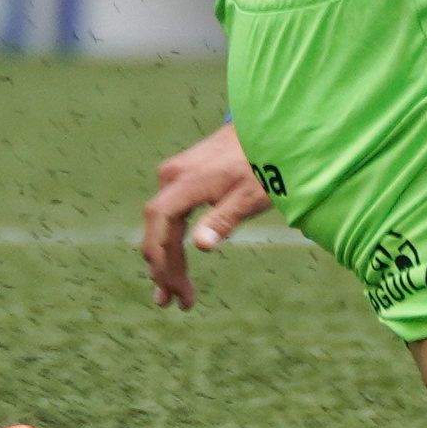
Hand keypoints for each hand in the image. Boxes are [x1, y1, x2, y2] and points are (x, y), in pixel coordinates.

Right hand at [138, 123, 269, 310]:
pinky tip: (176, 262)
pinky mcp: (183, 175)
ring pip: (161, 223)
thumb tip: (201, 246)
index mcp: (184, 182)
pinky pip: (169, 213)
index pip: (162, 229)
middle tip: (170, 302)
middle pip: (156, 229)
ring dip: (164, 257)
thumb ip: (225, 219)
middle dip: (161, 268)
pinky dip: (171, 239)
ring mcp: (175, 174)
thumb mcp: (251, 195)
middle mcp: (171, 176)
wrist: (270, 125)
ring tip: (169, 292)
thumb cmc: (265, 162)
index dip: (165, 264)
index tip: (177, 292)